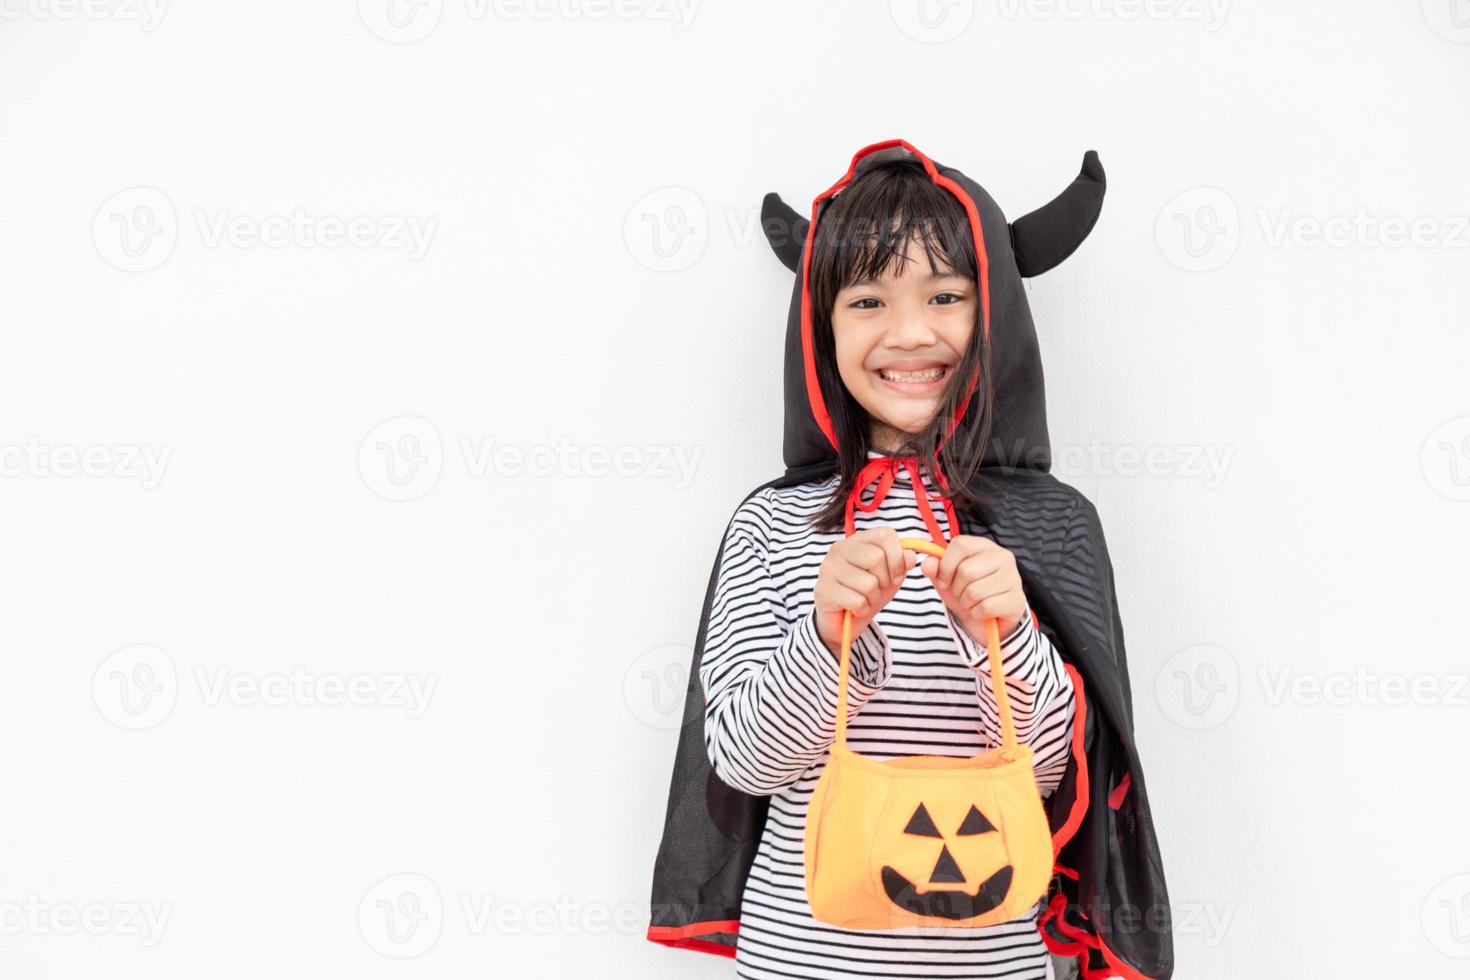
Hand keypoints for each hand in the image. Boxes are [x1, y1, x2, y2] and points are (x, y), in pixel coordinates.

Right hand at [813, 527, 915, 658]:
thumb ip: (901, 563)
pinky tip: (854, 608)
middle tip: (876, 589)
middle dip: (885, 580)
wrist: (841, 622)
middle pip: (877, 557)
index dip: (897, 557)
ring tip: (863, 599)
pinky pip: (858, 601)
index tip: (895, 575)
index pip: (885, 535)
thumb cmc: (865, 594)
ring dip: (873, 598)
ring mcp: (828, 569)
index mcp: (856, 540)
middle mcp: (839, 549)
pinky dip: (862, 610)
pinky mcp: (824, 591)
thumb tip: (911, 556)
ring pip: (869, 583)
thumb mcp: (889, 577)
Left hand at [918, 534, 1026, 643]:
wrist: (986, 620)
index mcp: (984, 545)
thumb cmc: (966, 593)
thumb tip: (927, 563)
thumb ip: (934, 568)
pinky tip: (983, 612)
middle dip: (956, 589)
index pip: (960, 545)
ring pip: (975, 591)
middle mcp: (1003, 557)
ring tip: (973, 602)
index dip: (945, 565)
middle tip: (962, 594)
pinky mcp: (1017, 600)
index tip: (944, 580)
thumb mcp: (945, 579)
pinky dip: (977, 613)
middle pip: (966, 571)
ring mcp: (1013, 578)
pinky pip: (985, 607)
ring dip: (966, 603)